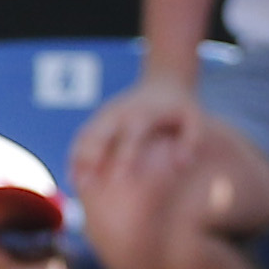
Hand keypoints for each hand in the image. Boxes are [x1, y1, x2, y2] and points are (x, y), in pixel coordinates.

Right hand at [71, 76, 213, 205]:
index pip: (130, 136)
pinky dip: (76, 155)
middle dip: (90, 158)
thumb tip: (179, 164)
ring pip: (86, 135)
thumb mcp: (193, 121)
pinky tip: (75, 176)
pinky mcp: (98, 118)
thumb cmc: (181, 109)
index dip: (123, 157)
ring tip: (77, 185)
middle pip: (99, 134)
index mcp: (143, 113)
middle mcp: (119, 112)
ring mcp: (105, 113)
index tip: (118, 179)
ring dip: (78, 159)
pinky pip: (82, 136)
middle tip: (85, 185)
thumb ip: (191, 142)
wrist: (165, 82)